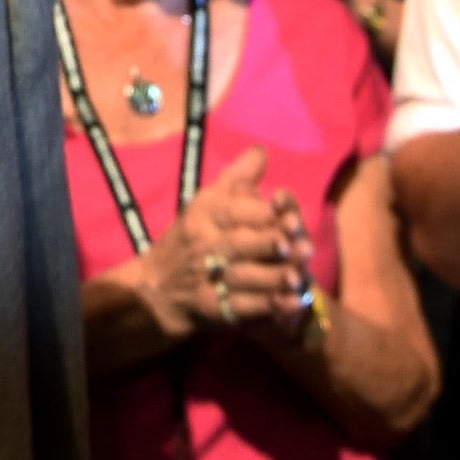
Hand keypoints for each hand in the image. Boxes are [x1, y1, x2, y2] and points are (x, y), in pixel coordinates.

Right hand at [142, 146, 306, 336]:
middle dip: (269, 245)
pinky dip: (267, 307)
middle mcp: (203, 245)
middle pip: (238, 244)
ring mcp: (207, 278)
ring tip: (299, 277)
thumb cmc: (192, 238)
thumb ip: (238, 178)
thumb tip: (262, 151)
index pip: (231, 211)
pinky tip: (289, 304)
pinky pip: (243, 308)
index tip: (290, 216)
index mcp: (203, 216)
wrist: (158, 287)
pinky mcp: (214, 308)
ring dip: (272, 278)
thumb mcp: (207, 203)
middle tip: (301, 246)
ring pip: (243, 277)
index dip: (262, 215)